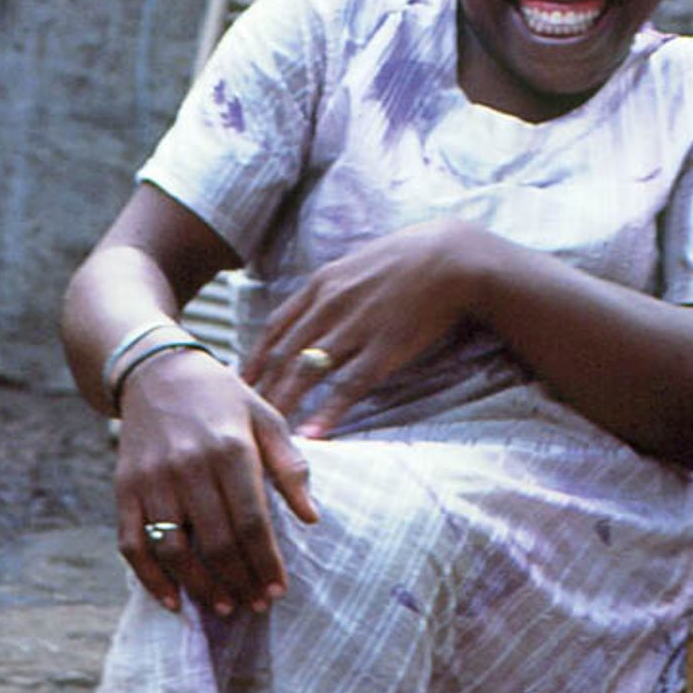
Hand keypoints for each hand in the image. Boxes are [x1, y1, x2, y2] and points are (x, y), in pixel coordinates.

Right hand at [113, 348, 316, 615]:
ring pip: (174, 549)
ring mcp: (152, 480)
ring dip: (200, 587)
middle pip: (215, 542)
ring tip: (224, 606)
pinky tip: (173, 601)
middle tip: (256, 604)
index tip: (278, 589)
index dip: (266, 562)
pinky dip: (150, 578)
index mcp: (230, 449)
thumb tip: (311, 517)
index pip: (251, 521)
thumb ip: (290, 465)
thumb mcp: (266, 417)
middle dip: (240, 581)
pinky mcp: (125, 488)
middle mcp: (188, 466)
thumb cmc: (222, 399)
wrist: (156, 372)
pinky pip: (132, 543)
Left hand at [248, 219, 485, 435]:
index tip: (239, 382)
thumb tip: (316, 309)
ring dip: (284, 405)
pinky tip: (313, 434)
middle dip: (260, 390)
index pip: (274, 328)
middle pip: (282, 355)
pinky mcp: (384, 349)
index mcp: (321, 285)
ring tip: (268, 433)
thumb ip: (333, 288)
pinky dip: (328, 412)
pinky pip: (348, 386)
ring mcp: (355, 329)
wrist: (453, 258)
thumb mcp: (358, 264)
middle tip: (243, 417)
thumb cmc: (410, 259)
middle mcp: (330, 306)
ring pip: (306, 373)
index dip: (254, 359)